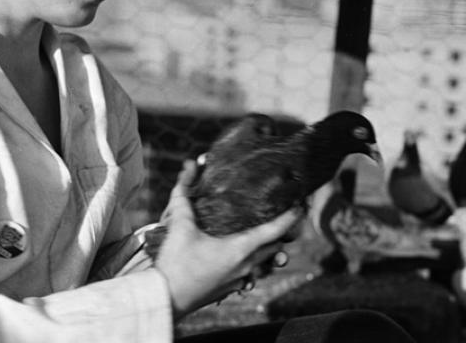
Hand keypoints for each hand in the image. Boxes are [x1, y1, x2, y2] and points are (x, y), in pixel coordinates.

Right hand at [154, 160, 301, 317]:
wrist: (164, 299)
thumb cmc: (176, 264)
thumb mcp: (181, 225)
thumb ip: (185, 194)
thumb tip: (189, 166)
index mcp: (242, 248)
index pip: (277, 229)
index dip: (292, 215)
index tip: (301, 203)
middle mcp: (247, 265)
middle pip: (275, 245)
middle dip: (283, 230)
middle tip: (286, 212)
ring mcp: (240, 279)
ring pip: (265, 262)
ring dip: (270, 249)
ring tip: (270, 235)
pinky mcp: (230, 289)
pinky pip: (252, 275)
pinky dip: (255, 263)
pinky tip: (246, 256)